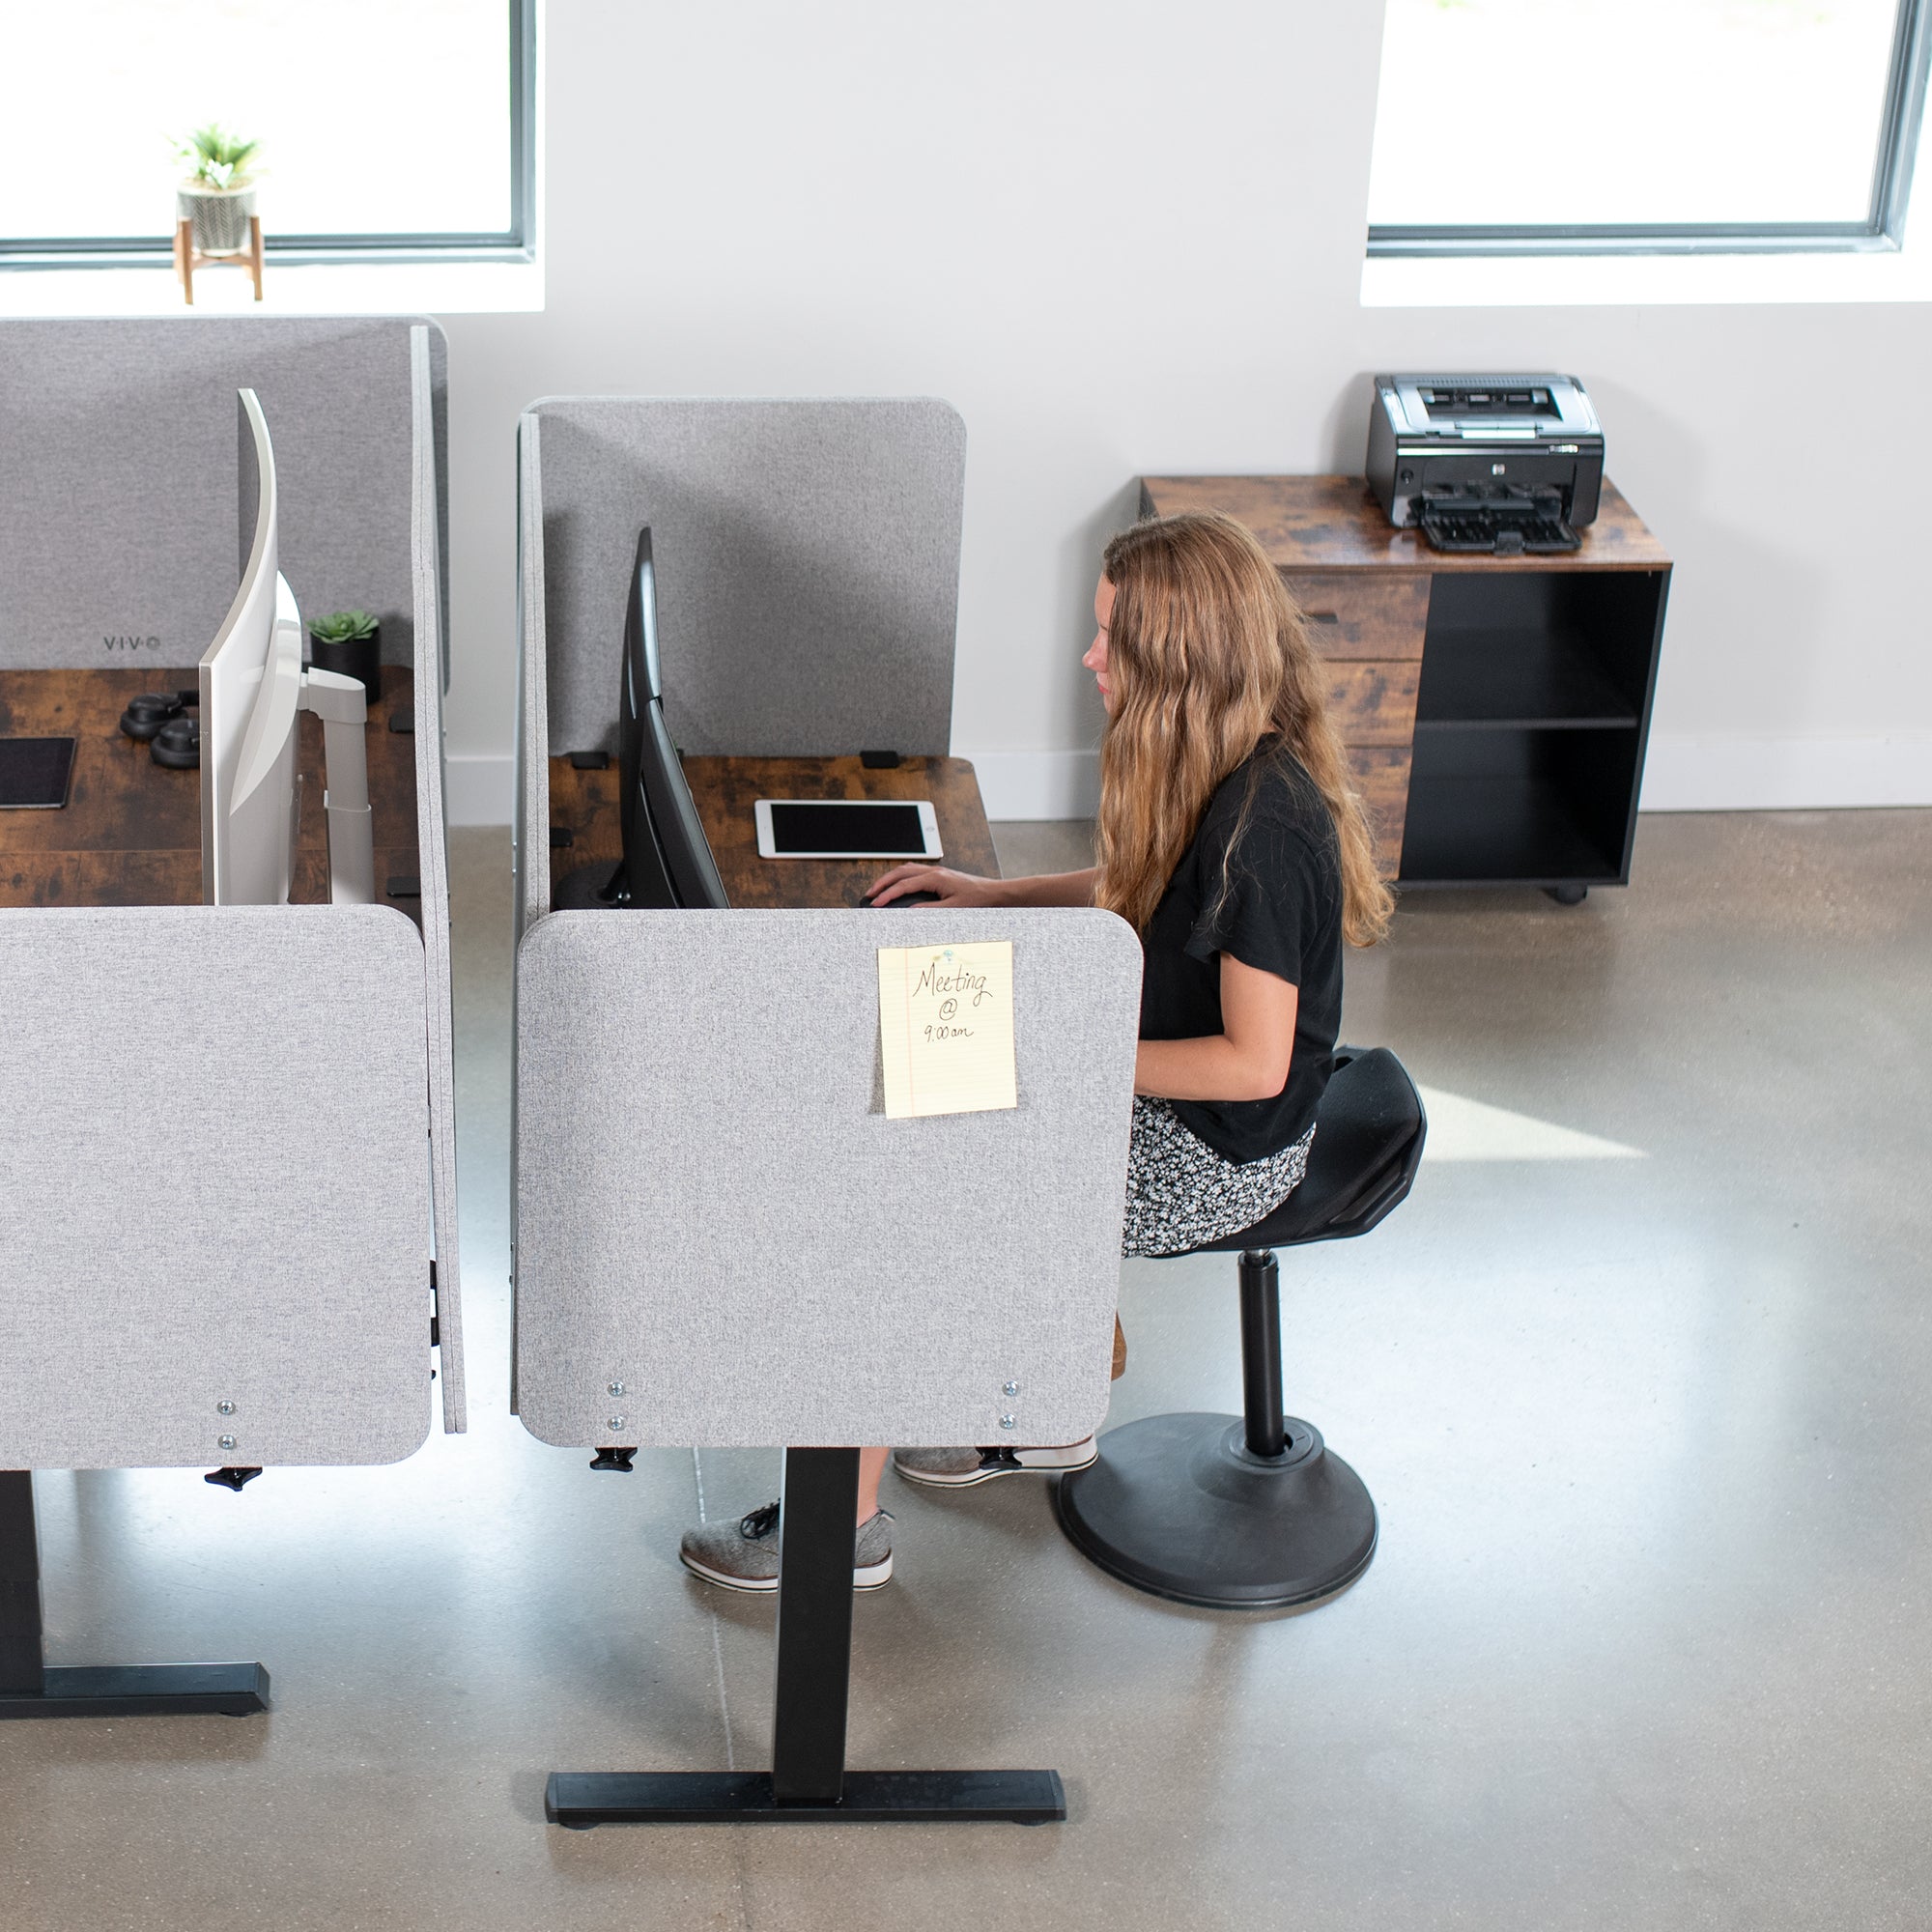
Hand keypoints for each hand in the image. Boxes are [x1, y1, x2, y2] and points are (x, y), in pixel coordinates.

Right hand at [866, 863, 1006, 906]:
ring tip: (879, 889)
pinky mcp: (940, 875)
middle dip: (882, 883)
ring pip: (906, 869)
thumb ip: (929, 910)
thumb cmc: (977, 899)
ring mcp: (937, 871)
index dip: (887, 894)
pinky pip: (914, 871)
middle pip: (900, 872)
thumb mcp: (952, 909)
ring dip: (890, 878)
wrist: (994, 893)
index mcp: (936, 878)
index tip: (875, 903)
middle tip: (869, 894)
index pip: (904, 885)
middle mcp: (934, 871)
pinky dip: (901, 877)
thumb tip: (909, 912)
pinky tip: (898, 884)